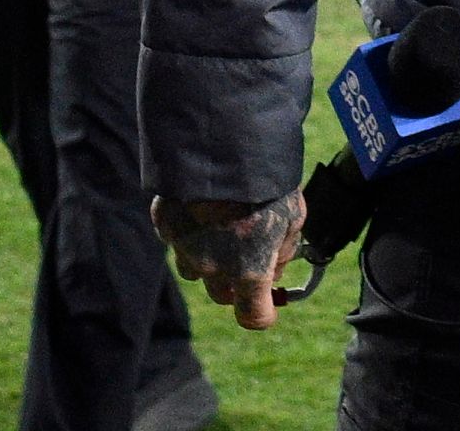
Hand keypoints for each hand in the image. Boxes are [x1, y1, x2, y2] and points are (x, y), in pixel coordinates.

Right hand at [156, 194, 302, 330]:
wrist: (225, 142)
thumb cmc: (267, 180)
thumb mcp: (293, 215)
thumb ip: (283, 249)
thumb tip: (275, 267)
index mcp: (248, 271)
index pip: (253, 317)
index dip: (262, 313)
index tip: (267, 304)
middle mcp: (212, 268)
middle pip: (222, 294)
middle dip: (236, 282)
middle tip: (248, 253)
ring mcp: (185, 248)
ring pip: (196, 268)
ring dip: (209, 256)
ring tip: (223, 222)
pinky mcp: (165, 225)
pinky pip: (177, 239)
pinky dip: (189, 230)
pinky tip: (202, 204)